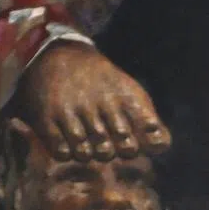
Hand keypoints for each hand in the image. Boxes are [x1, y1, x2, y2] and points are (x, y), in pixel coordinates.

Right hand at [19, 42, 171, 163]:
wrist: (56, 54)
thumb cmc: (100, 84)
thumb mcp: (129, 93)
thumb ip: (149, 122)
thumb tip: (162, 146)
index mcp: (125, 97)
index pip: (149, 134)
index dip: (142, 144)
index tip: (131, 136)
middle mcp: (100, 102)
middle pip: (119, 151)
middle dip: (115, 150)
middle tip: (104, 137)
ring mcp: (72, 110)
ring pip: (87, 155)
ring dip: (87, 152)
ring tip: (84, 137)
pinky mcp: (46, 117)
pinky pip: (62, 153)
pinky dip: (65, 151)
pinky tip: (66, 137)